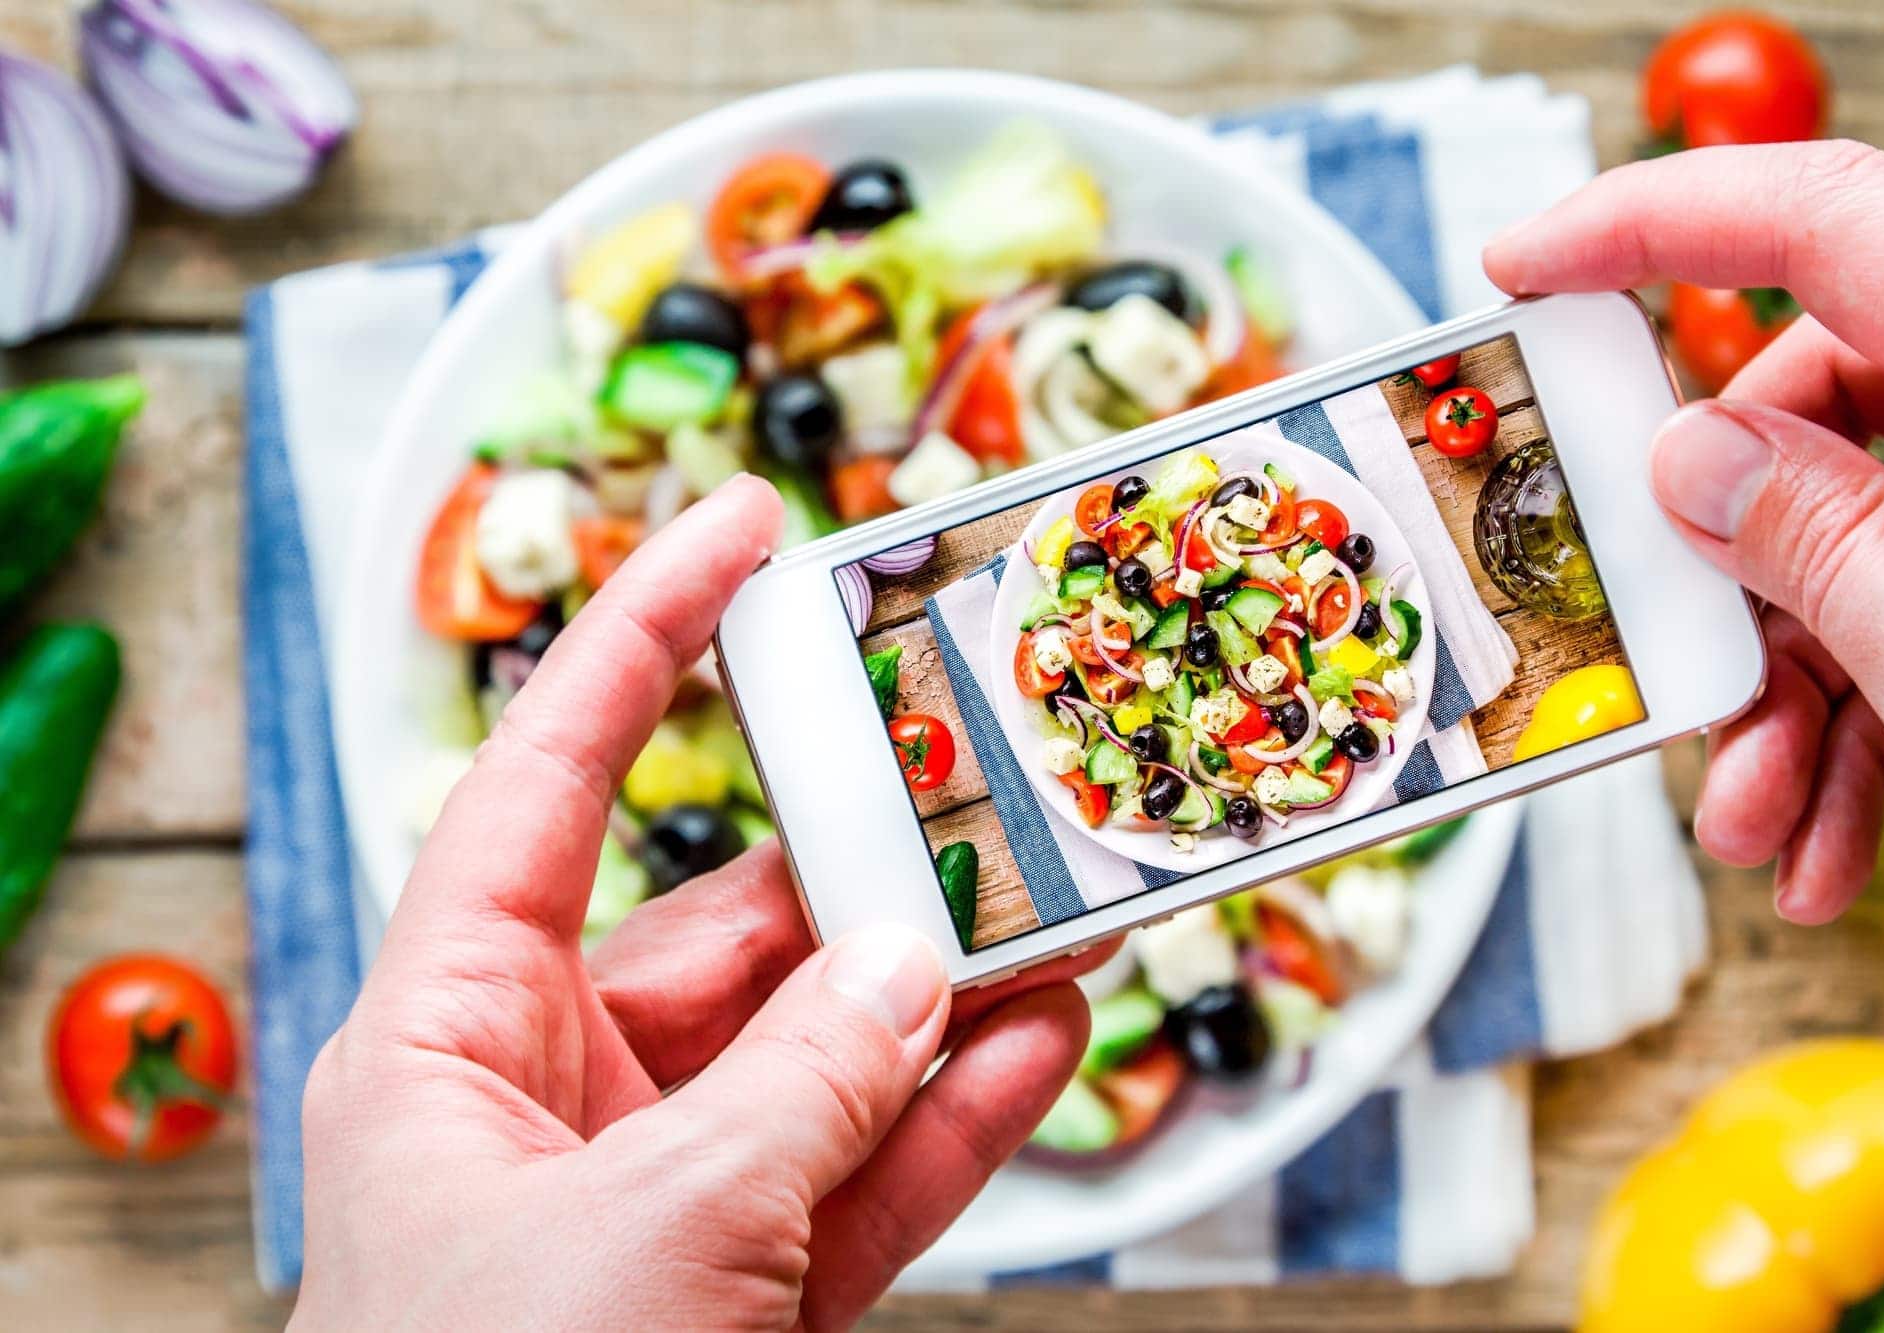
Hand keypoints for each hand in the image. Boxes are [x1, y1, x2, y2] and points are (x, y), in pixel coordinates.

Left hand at [292, 475, 1103, 1329]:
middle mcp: (553, 1093)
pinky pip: (870, 1170)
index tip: (739, 525)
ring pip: (829, 1050)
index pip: (550, 781)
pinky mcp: (751, 1286)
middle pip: (734, 924)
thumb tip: (925, 974)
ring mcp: (665, 1189)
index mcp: (452, 1037)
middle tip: (984, 767)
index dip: (638, 637)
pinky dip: (960, 1113)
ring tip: (1066, 901)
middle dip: (868, 856)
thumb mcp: (652, 1227)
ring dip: (947, 987)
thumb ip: (803, 1083)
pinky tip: (1050, 1040)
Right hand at [1485, 141, 1883, 924]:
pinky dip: (1861, 724)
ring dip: (1784, 688)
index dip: (1654, 220)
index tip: (1529, 265)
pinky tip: (1826, 835)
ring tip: (1760, 819)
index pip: (1826, 220)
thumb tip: (1695, 465)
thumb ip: (1826, 551)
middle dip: (1725, 570)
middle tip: (1664, 669)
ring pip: (1863, 537)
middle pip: (1819, 412)